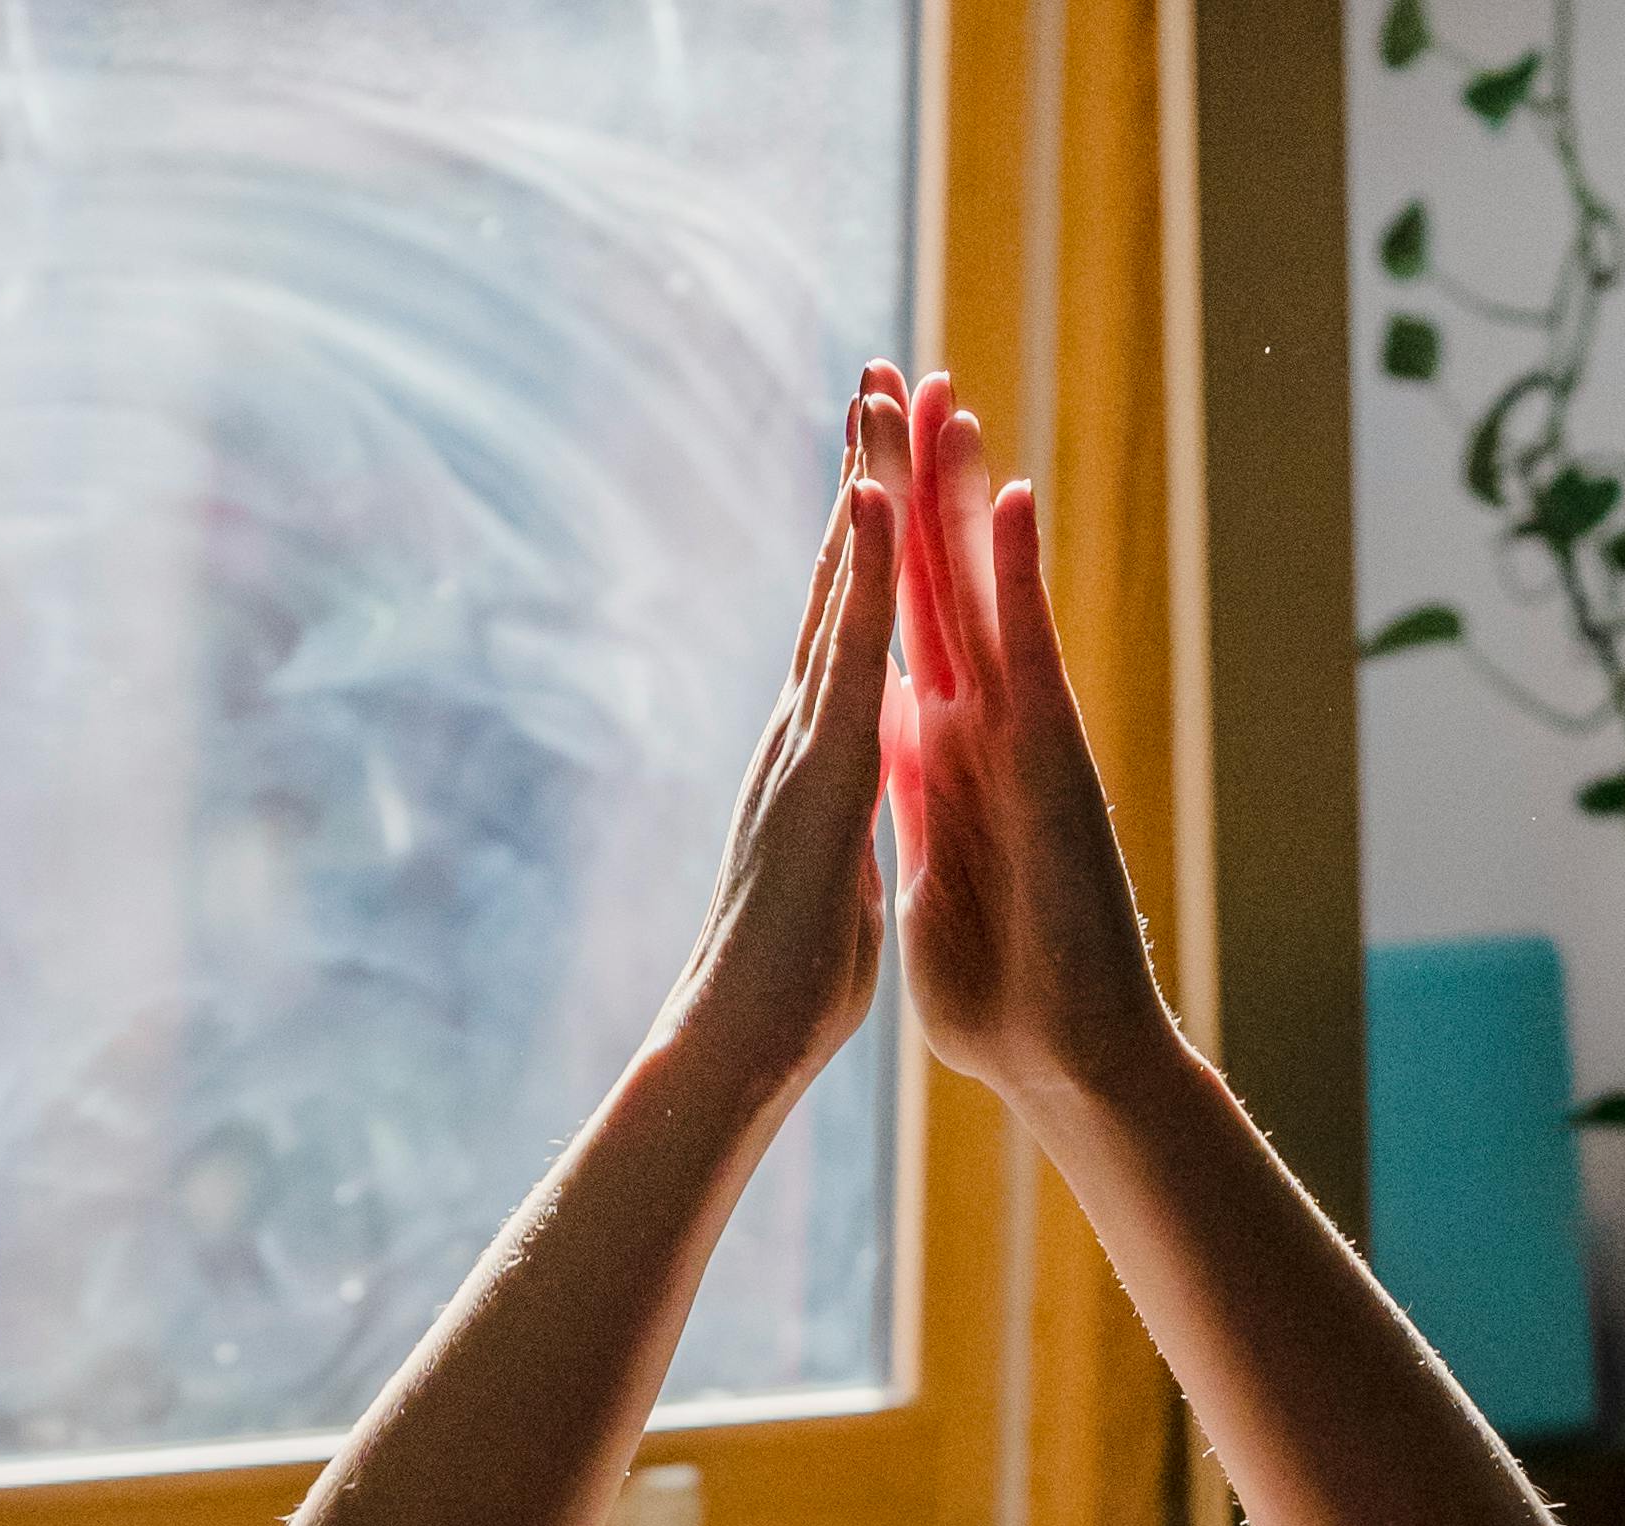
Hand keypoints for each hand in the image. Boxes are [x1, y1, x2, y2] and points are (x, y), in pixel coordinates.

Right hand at [666, 415, 898, 1117]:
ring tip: (878, 395)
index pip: (850, 630)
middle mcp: (802, 730)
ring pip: (843, 592)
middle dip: (860, 477)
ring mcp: (804, 740)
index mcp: (817, 759)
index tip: (885, 462)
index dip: (869, 545)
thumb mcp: (833, 881)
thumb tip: (852, 799)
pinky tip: (879, 500)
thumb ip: (843, 823)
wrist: (739, 1049)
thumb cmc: (787, 990)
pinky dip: (865, 573)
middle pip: (841, 581)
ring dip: (863, 488)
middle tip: (875, 377)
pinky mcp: (818, 768)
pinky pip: (850, 654)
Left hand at [865, 368, 1168, 1116]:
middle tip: (902, 374)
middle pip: (938, 582)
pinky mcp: (1055, 764)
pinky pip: (1032, 650)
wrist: (1061, 1059)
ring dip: (966, 496)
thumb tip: (894, 764)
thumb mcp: (927, 876)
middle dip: (918, 481)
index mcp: (938, 757)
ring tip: (952, 398)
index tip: (854, 458)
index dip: (875, 544)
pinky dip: (1019, 576)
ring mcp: (1023, 739)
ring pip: (984, 594)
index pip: (897, 626)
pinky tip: (1009, 499)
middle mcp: (984, 730)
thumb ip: (915, 808)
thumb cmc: (999, 996)